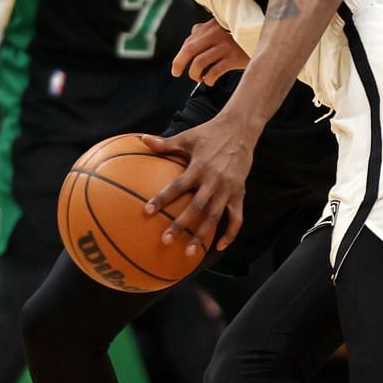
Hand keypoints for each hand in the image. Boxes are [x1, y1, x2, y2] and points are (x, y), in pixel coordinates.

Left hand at [139, 117, 255, 253]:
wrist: (241, 129)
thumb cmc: (210, 133)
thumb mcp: (188, 136)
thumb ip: (166, 143)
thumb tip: (142, 139)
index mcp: (199, 167)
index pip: (178, 186)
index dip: (163, 198)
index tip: (147, 211)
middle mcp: (214, 180)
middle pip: (196, 207)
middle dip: (181, 225)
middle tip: (165, 241)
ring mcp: (228, 189)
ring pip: (215, 217)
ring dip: (203, 236)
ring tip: (190, 252)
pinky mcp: (239, 194)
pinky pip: (237, 218)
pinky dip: (230, 234)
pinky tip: (218, 247)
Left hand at [172, 21, 249, 84]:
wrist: (266, 39)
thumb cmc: (242, 36)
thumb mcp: (224, 26)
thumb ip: (207, 30)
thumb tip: (192, 36)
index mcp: (212, 26)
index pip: (189, 42)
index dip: (179, 56)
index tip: (177, 67)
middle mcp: (216, 34)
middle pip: (189, 50)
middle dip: (179, 64)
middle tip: (177, 73)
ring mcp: (226, 46)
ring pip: (199, 62)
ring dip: (195, 74)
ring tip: (199, 78)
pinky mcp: (234, 58)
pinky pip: (214, 72)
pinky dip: (208, 79)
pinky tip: (210, 81)